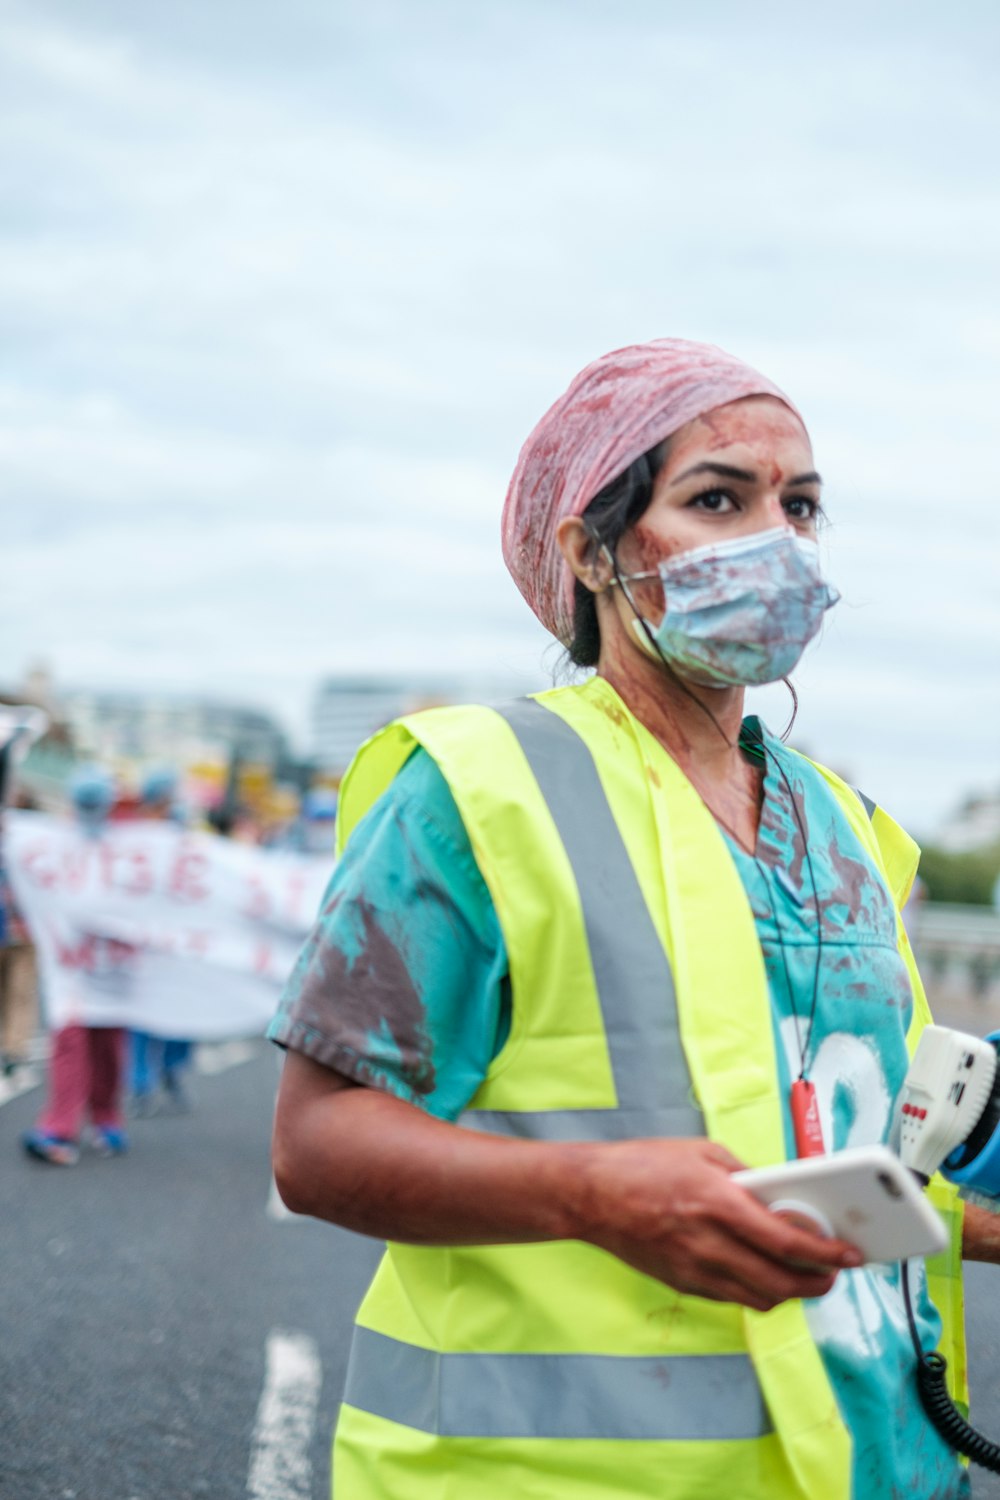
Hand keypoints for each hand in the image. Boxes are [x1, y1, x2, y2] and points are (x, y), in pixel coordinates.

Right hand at [574, 1138, 861, 1310]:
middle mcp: (708, 1242)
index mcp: (717, 1202)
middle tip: (834, 1272)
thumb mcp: (702, 1153)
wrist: (591, 1196)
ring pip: (761, 1298)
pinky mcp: (682, 1283)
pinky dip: (756, 1290)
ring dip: (790, 1292)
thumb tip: (781, 1196)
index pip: (785, 1240)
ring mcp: (694, 1269)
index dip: (826, 1253)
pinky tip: (762, 1273)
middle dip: (818, 1282)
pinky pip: (733, 1298)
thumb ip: (745, 1175)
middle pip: (781, 1281)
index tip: (851, 1254)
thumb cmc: (644, 1166)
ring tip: (804, 1276)